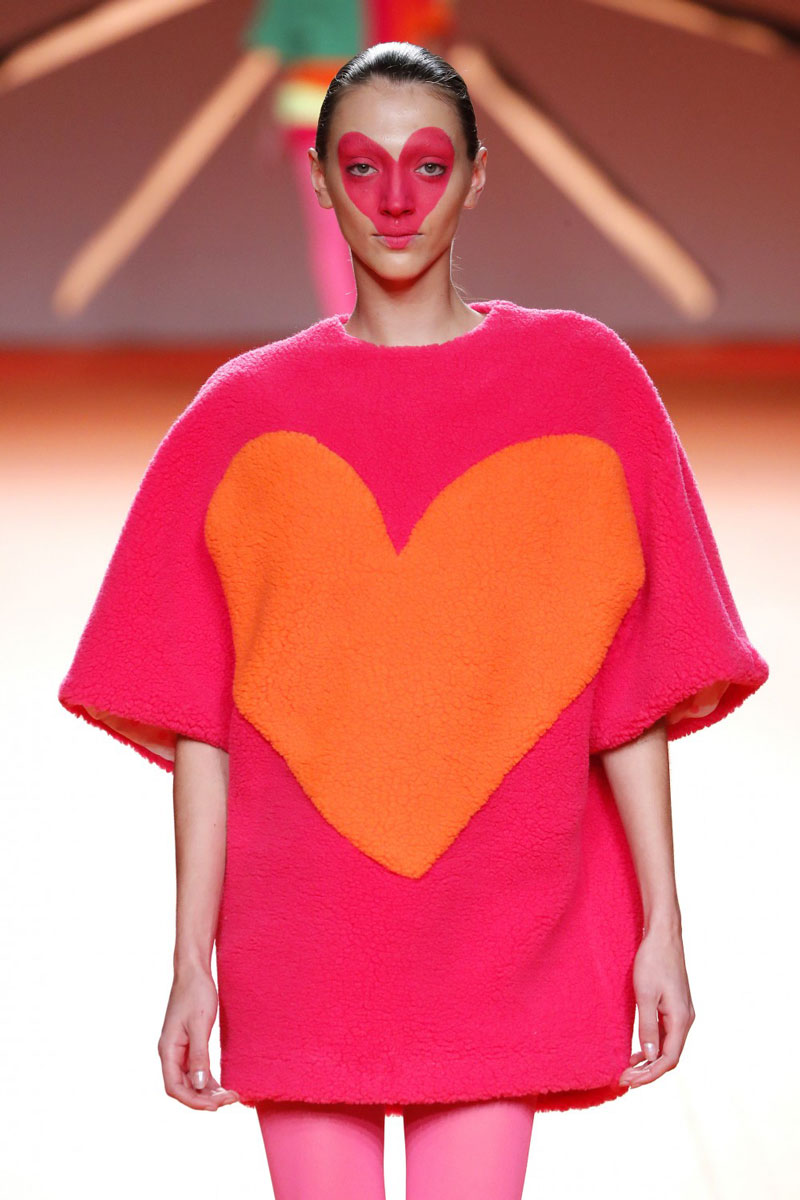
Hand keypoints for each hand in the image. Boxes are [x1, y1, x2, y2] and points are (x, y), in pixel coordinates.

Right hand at [158, 962, 239, 1109]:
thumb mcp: (200, 1024)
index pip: (175, 1087)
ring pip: (190, 1081)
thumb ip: (199, 1056)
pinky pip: (196, 1069)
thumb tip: (200, 1085)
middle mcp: (170, 1053)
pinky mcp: (188, 1044)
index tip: (216, 1106)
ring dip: (207, 1092)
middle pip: (183, 1088)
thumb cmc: (196, 993)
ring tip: (230, 1096)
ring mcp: (178, 1050)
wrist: (194, 971)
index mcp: (167, 1050)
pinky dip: (208, 1080)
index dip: (194, 1101)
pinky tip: (222, 1086)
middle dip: (204, 1099)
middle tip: (230, 1100)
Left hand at [619, 922, 695, 1088]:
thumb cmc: (652, 961)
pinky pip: (666, 1034)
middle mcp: (686, 1019)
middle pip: (670, 1056)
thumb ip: (647, 1026)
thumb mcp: (645, 995)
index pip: (668, 1059)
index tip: (629, 1081)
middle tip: (624, 1079)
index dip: (649, 1074)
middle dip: (648, 1071)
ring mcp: (682, 1013)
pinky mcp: (676, 1006)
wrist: (663, 935)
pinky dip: (653, 1046)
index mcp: (681, 1019)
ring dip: (650, 1060)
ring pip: (668, 1046)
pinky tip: (638, 1051)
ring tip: (628, 1069)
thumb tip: (649, 1057)